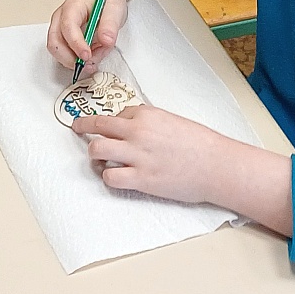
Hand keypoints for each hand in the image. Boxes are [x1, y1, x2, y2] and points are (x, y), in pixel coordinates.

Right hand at [47, 0, 135, 69]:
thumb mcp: (115, 9)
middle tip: (90, 64)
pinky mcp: (63, 38)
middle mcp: (61, 18)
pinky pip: (63, 53)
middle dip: (70, 58)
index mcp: (72, 7)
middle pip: (55, 42)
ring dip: (73, 60)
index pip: (68, 27)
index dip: (76, 44)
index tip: (88, 56)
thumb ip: (111, 25)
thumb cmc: (107, 0)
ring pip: (57, 50)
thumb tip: (106, 41)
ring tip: (94, 58)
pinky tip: (90, 56)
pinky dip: (75, 59)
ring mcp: (59, 28)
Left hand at [73, 105, 232, 204]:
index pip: (115, 115)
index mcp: (145, 114)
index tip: (110, 127)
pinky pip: (110, 177)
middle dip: (83, 128)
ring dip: (94, 155)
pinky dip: (108, 177)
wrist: (217, 165)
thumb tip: (129, 127)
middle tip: (77, 130)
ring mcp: (137, 156)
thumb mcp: (171, 121)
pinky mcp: (141, 179)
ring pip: (96, 150)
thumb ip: (148, 122)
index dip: (113, 123)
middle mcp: (137, 131)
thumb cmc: (200, 144)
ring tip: (98, 159)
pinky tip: (115, 177)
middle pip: (96, 126)